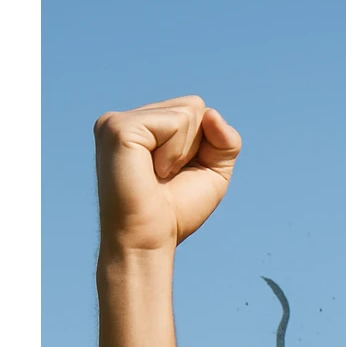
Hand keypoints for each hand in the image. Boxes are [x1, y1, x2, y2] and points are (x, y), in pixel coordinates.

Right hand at [94, 95, 241, 252]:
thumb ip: (225, 140)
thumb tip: (212, 113)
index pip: (194, 109)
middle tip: (167, 175)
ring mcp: (118, 121)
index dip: (202, 146)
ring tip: (158, 174)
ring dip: (184, 152)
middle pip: (193, 106)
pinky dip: (175, 152)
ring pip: (187, 112)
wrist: (149, 241)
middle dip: (195, 146)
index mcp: (143, 126)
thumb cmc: (176, 212)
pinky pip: (175, 122)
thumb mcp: (213, 172)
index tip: (177, 175)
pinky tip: (153, 172)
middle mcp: (127, 119)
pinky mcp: (119, 127)